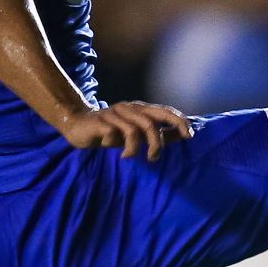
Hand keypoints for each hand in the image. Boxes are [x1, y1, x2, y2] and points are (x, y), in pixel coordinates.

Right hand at [57, 102, 192, 160]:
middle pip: (151, 122)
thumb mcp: (136, 133)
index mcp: (140, 109)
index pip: (164, 111)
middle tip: (153, 158)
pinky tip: (117, 153)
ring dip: (136, 148)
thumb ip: (157, 133)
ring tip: (130, 156)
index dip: (179, 122)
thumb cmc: (111, 130)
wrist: (78, 124)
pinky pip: (113, 134)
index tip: (189, 136)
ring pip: (134, 130)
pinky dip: (117, 146)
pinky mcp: (100, 122)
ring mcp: (114, 114)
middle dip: (157, 143)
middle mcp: (129, 108)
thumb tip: (182, 135)